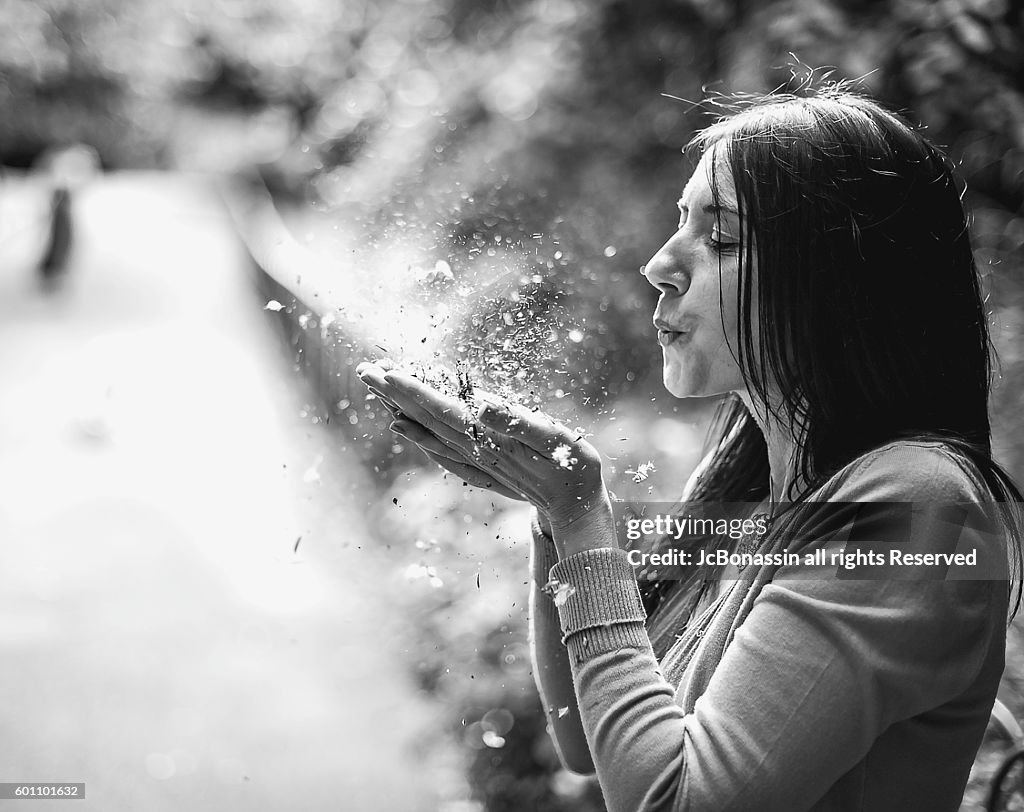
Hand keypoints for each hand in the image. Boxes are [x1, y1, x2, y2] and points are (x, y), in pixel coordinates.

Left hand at [355, 361, 610, 533]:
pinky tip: (404, 426)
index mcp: (489, 439)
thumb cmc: (574, 469)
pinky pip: (440, 448)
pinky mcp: (482, 467)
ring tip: (378, 390)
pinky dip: (418, 435)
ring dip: (401, 409)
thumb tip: (479, 404)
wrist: (577, 509)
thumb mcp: (555, 440)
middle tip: (365, 371)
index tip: (385, 372)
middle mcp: (475, 450)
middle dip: (395, 393)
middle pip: (427, 418)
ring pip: (429, 432)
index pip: (442, 409)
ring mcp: (476, 461)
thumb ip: (517, 422)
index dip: (413, 390)